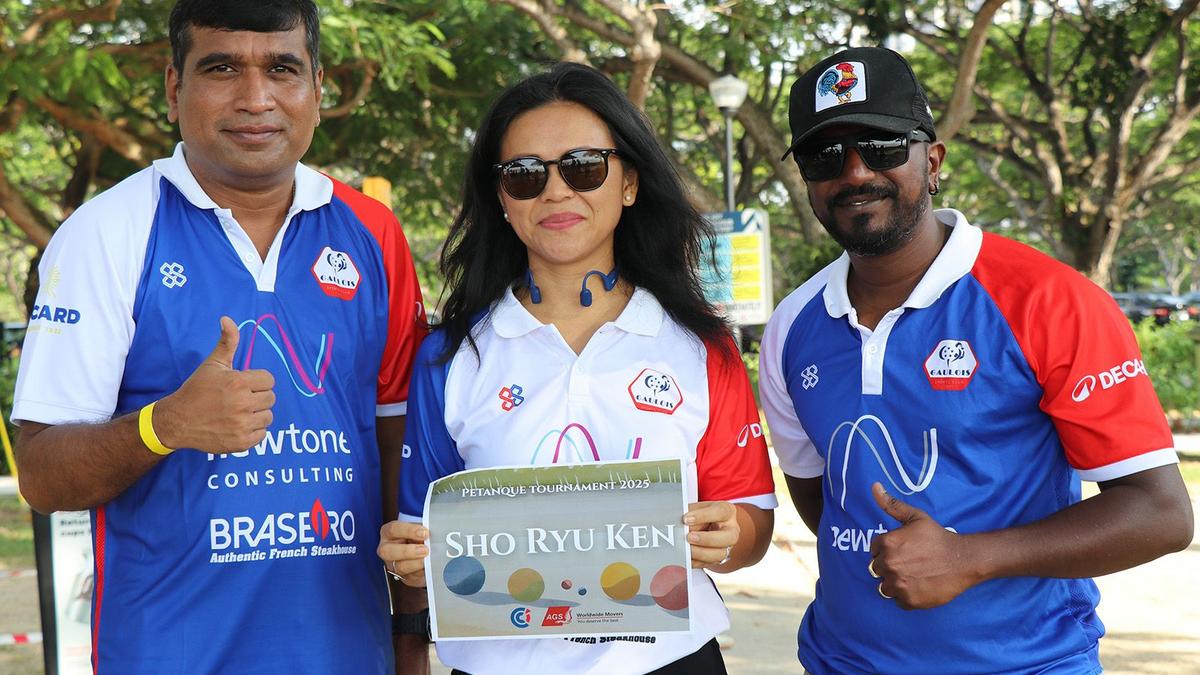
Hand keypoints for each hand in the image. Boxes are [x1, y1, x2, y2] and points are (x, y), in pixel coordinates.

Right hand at [155, 316, 275, 452]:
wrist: (177, 421)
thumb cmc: (197, 390)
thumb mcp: (212, 364)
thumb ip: (227, 342)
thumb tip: (227, 319)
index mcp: (238, 382)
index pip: (269, 380)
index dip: (256, 381)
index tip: (242, 385)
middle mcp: (242, 404)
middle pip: (270, 398)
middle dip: (257, 397)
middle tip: (238, 399)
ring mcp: (242, 425)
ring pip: (268, 416)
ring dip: (257, 414)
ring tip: (238, 412)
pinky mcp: (241, 442)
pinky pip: (263, 434)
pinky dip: (253, 431)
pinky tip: (237, 425)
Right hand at [378, 520, 428, 586]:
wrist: (422, 549)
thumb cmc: (418, 535)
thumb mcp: (418, 529)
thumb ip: (422, 530)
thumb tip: (433, 533)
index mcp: (388, 533)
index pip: (393, 529)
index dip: (409, 531)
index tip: (424, 533)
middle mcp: (387, 549)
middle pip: (388, 551)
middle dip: (407, 551)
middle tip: (424, 549)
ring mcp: (394, 565)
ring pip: (400, 567)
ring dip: (416, 563)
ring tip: (429, 559)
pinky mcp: (405, 577)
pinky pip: (412, 578)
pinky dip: (423, 572)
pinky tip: (431, 567)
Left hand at [685, 501, 738, 569]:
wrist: (707, 526)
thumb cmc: (701, 515)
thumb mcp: (697, 509)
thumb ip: (690, 514)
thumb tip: (679, 525)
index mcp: (727, 512)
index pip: (721, 512)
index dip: (703, 516)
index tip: (686, 519)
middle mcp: (731, 530)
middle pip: (728, 537)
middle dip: (707, 539)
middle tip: (688, 537)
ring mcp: (726, 546)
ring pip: (720, 554)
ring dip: (701, 553)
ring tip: (686, 549)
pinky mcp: (718, 559)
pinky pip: (708, 564)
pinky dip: (695, 562)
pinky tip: (685, 558)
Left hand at [869, 482, 979, 608]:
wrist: (963, 560)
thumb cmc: (938, 537)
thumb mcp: (915, 517)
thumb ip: (891, 504)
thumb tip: (874, 486)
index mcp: (887, 543)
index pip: (874, 549)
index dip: (887, 548)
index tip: (903, 549)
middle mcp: (889, 564)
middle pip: (876, 568)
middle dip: (889, 565)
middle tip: (909, 562)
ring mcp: (898, 584)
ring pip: (884, 586)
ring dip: (894, 582)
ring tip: (912, 575)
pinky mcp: (908, 600)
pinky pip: (897, 600)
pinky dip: (905, 595)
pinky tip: (918, 585)